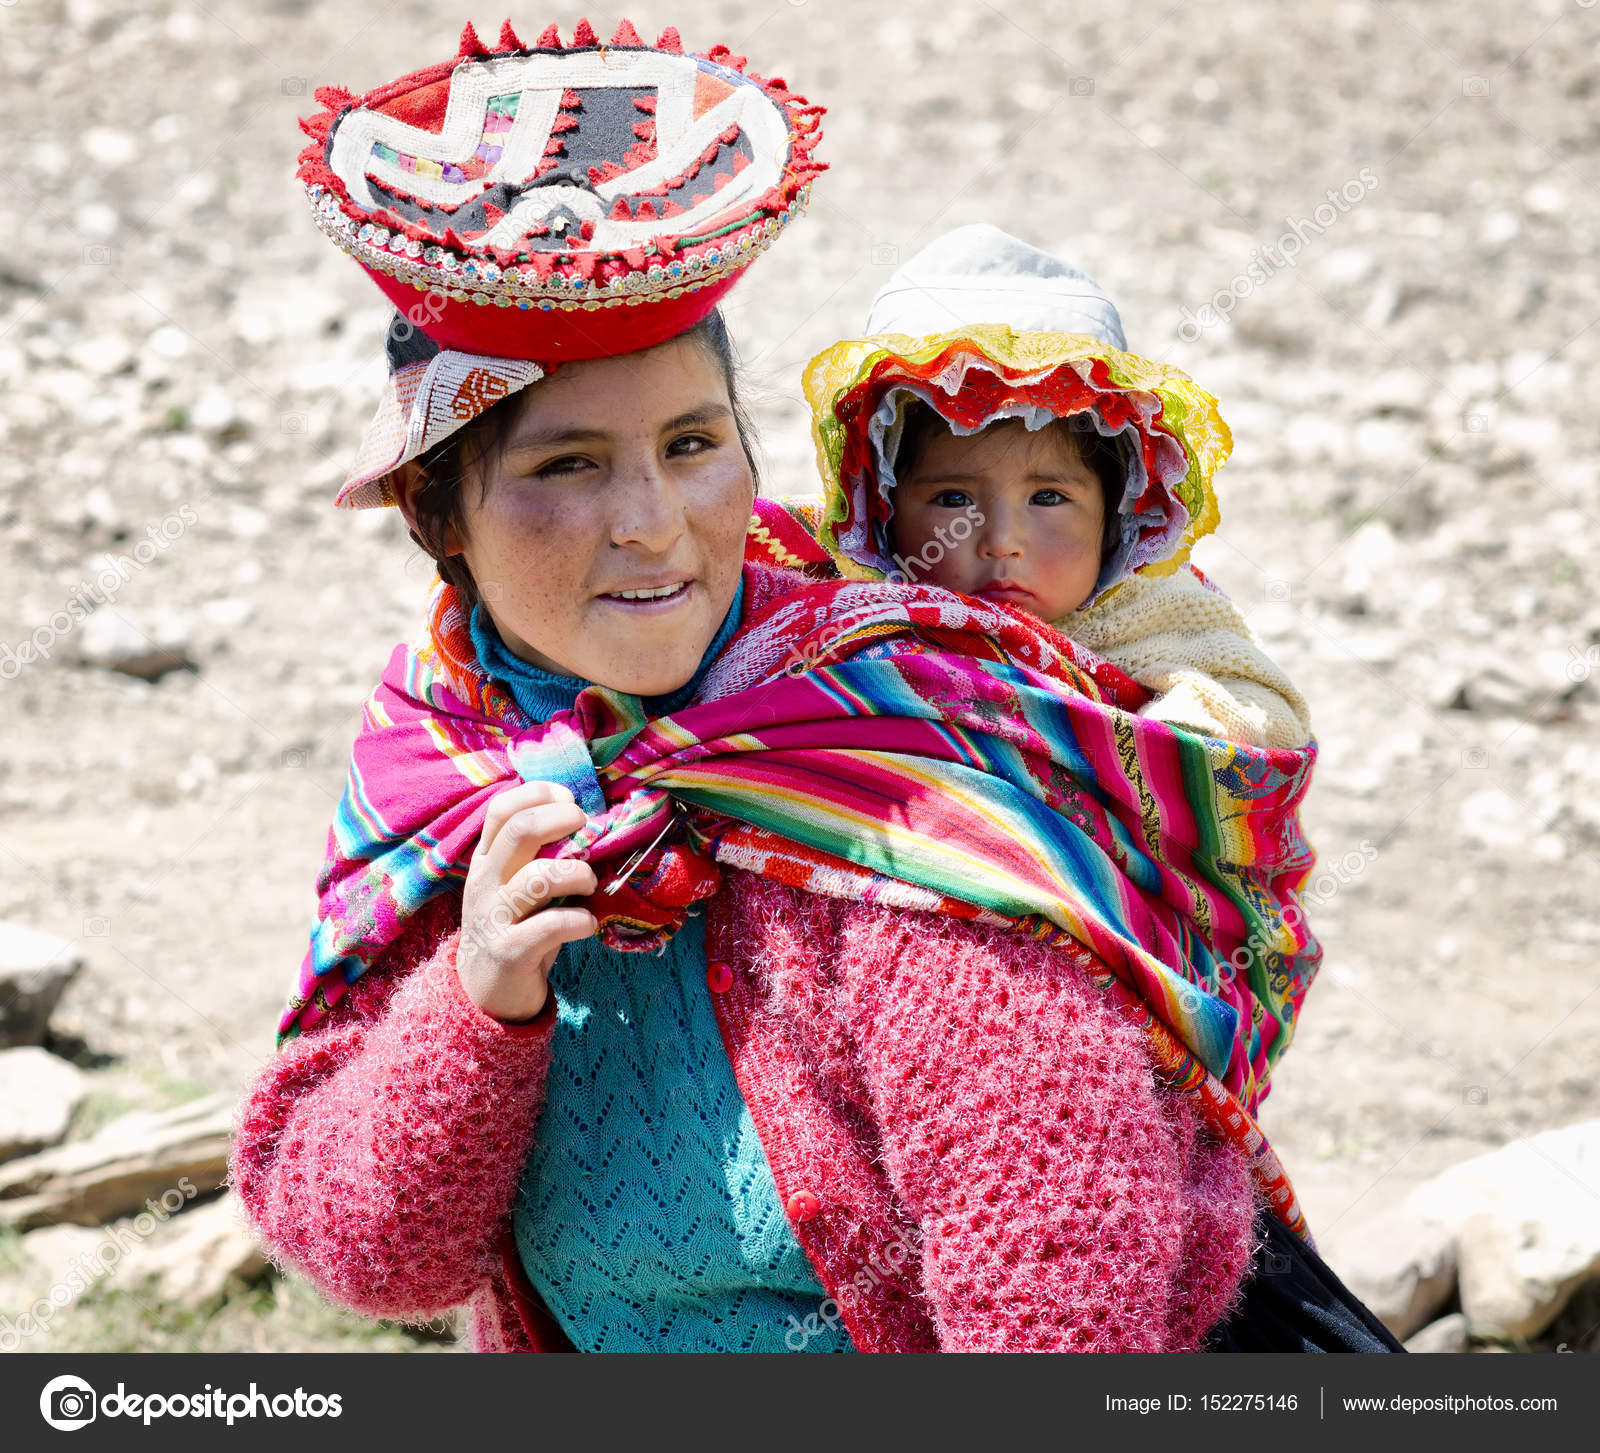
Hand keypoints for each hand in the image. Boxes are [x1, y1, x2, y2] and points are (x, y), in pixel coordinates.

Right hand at [456, 780, 598, 1021]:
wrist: (486, 990)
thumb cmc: (516, 926)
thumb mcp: (517, 885)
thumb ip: (540, 856)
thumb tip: (589, 826)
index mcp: (487, 859)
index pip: (502, 809)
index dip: (538, 794)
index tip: (570, 800)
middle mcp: (485, 881)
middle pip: (519, 830)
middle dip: (561, 820)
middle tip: (587, 829)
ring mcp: (494, 916)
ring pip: (538, 877)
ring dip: (578, 873)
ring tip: (591, 883)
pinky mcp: (510, 951)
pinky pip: (549, 926)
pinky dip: (579, 920)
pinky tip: (588, 924)